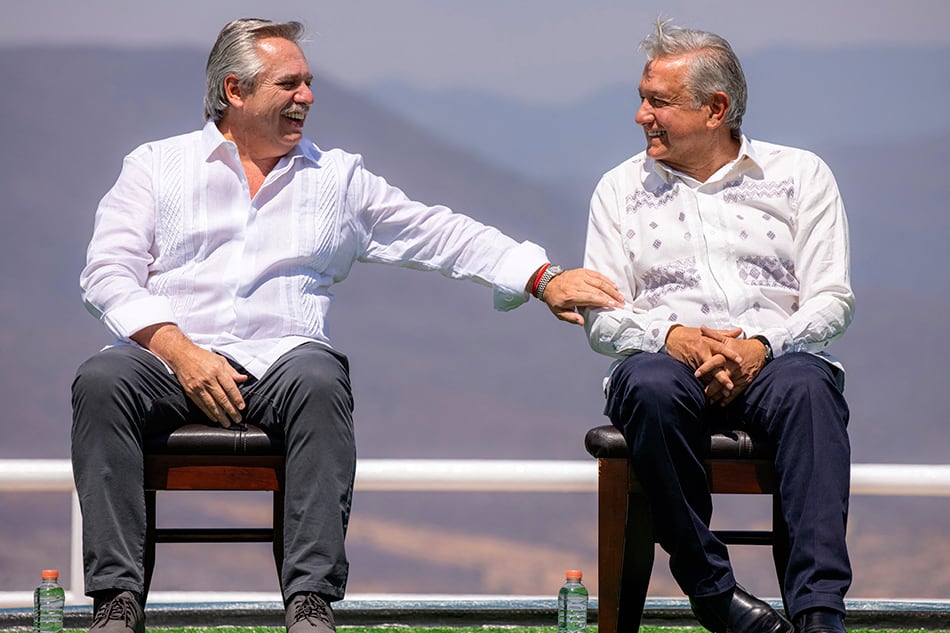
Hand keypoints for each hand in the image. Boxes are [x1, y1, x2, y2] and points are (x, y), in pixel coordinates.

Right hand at [132, 323, 247, 426]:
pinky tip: (215, 418)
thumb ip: (232, 372)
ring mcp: (198, 386)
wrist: (181, 355)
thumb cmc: (203, 357)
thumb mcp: (220, 360)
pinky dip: (208, 413)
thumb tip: (243, 379)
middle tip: (238, 419)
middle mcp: (208, 379)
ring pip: (211, 404)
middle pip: (222, 398)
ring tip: (227, 423)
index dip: (237, 399)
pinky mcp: (190, 391)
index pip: (230, 387)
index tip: (242, 407)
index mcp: (217, 370)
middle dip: (231, 411)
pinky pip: (201, 405)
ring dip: (220, 416)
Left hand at [539, 268, 623, 325]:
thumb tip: (582, 322)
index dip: (604, 302)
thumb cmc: (554, 298)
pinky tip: (613, 285)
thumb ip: (571, 318)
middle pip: (598, 290)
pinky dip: (606, 280)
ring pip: (600, 282)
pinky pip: (597, 275)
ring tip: (620, 296)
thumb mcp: (558, 312)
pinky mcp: (583, 271)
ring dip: (612, 289)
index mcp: (571, 295)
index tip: (614, 306)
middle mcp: (577, 284)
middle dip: (612, 297)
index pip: (592, 298)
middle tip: (621, 303)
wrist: (547, 282)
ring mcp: (581, 276)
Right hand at [665, 325, 743, 396]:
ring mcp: (695, 360)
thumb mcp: (708, 333)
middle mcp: (702, 351)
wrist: (672, 337)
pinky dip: (705, 385)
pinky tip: (712, 393)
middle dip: (722, 377)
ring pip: (706, 375)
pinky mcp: (688, 367)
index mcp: (709, 341)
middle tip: (731, 386)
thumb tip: (740, 331)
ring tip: (724, 393)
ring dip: (715, 385)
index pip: (722, 348)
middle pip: (714, 365)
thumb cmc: (691, 334)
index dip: (731, 354)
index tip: (740, 361)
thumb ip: (725, 334)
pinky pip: (698, 377)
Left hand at [695, 325, 769, 405]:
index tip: (696, 375)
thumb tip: (702, 328)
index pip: (714, 363)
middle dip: (710, 387)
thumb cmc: (741, 345)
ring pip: (726, 388)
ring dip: (717, 395)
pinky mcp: (745, 382)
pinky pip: (736, 393)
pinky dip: (728, 399)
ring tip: (708, 401)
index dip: (705, 369)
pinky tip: (720, 404)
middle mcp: (732, 367)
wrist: (760, 351)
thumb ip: (713, 335)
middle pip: (719, 379)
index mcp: (726, 356)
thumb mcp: (727, 339)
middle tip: (701, 393)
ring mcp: (739, 376)